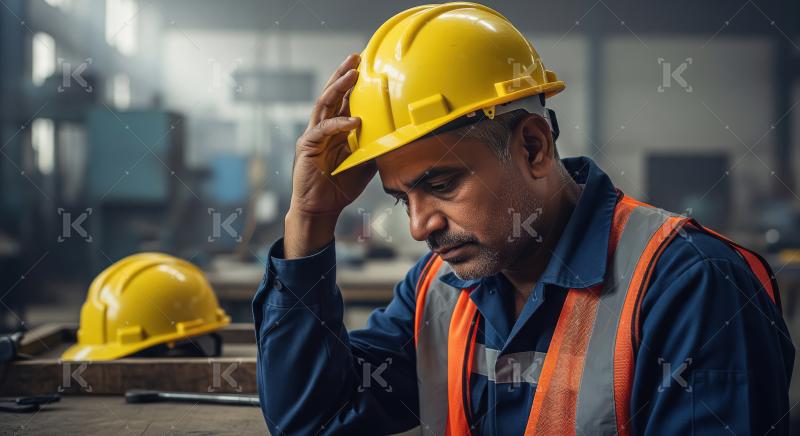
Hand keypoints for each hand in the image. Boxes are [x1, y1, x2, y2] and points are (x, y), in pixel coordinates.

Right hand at [284, 54, 376, 257]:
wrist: (322, 208)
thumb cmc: (341, 186)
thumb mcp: (366, 163)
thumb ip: (375, 146)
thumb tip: (399, 135)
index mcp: (337, 129)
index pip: (346, 100)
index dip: (355, 84)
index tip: (368, 66)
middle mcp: (324, 127)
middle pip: (333, 94)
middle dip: (343, 75)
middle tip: (356, 57)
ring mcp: (314, 135)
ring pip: (325, 104)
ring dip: (339, 87)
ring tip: (352, 74)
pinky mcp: (308, 146)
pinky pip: (323, 129)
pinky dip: (339, 124)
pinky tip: (354, 121)